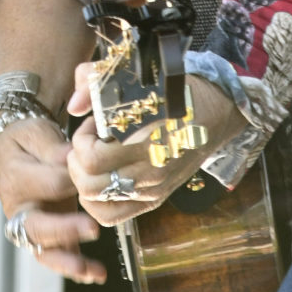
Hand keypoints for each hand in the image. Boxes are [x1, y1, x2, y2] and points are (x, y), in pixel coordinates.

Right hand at [0, 117, 107, 284]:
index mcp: (16, 178)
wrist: (9, 153)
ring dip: (69, 262)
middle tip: (93, 228)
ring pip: (43, 251)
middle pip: (38, 227)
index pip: (50, 184)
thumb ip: (53, 147)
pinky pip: (54, 256)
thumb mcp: (36, 133)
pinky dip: (74, 268)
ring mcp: (29, 226)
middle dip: (66, 230)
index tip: (96, 169)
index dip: (76, 179)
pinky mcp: (42, 236)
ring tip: (93, 271)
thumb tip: (72, 157)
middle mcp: (19, 208)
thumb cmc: (26, 141)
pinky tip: (95, 275)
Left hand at [64, 60, 240, 222]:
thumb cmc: (177, 92)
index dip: (82, 139)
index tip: (94, 123)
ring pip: (96, 204)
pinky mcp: (154, 199)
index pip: (93, 159)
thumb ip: (97, 82)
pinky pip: (113, 216)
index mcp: (148, 141)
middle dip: (79, 160)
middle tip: (90, 141)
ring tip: (94, 158)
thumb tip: (74, 106)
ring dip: (85, 180)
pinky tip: (101, 178)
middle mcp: (150, 173)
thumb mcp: (139, 76)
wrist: (217, 114)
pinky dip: (96, 201)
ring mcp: (153, 190)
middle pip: (90, 185)